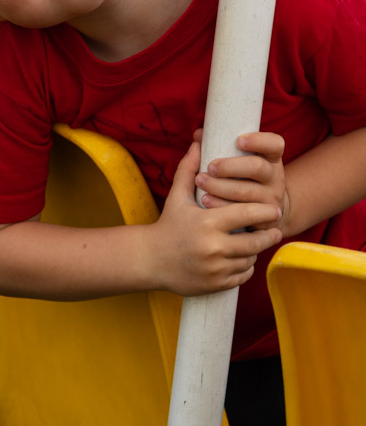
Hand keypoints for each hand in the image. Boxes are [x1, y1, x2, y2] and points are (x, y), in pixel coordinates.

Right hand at [148, 140, 282, 295]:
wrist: (150, 259)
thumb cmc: (167, 224)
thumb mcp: (177, 196)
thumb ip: (188, 168)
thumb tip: (198, 141)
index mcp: (208, 223)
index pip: (247, 214)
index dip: (264, 211)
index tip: (273, 208)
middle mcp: (214, 247)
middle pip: (255, 240)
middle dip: (268, 233)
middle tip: (275, 227)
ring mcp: (216, 269)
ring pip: (250, 258)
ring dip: (257, 250)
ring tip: (260, 241)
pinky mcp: (216, 284)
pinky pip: (242, 276)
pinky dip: (246, 267)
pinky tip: (245, 257)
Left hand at [195, 131, 287, 229]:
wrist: (263, 213)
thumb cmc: (244, 178)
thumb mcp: (240, 161)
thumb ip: (221, 145)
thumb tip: (199, 134)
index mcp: (271, 158)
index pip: (274, 144)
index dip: (259, 140)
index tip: (238, 140)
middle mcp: (275, 177)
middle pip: (257, 167)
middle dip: (230, 166)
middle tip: (210, 167)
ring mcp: (271, 199)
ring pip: (247, 192)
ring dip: (220, 187)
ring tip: (200, 181)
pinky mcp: (263, 219)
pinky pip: (242, 213)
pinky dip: (220, 205)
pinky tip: (205, 200)